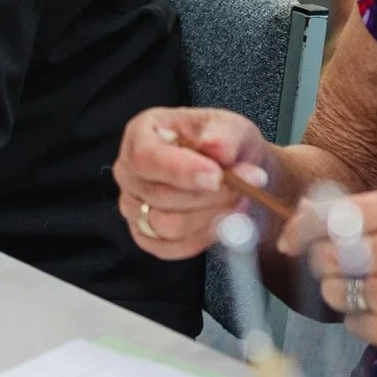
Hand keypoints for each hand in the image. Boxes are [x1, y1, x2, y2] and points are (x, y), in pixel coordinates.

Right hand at [112, 108, 275, 258]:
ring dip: (211, 217)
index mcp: (141, 133)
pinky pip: (172, 248)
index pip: (144, 157)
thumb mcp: (232, 128)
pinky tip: (222, 221)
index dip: (179, 170)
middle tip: (247, 186)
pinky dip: (204, 238)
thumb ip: (225, 136)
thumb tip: (217, 149)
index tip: (217, 177)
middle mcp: (129, 171)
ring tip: (238, 201)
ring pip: (167, 226)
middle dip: (211, 195)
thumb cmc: (225, 145)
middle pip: (160, 196)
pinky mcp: (145, 236)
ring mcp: (132, 206)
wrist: (235, 173)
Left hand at [280, 188, 376, 357]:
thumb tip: (305, 210)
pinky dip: (364, 321)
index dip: (300, 230)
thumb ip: (365, 211)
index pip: (329, 217)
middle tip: (348, 269)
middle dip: (325, 264)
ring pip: (334, 293)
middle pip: (324, 258)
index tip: (288, 240)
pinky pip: (355, 325)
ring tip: (376, 291)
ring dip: (342, 294)